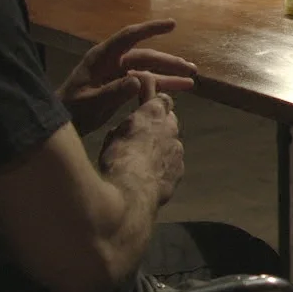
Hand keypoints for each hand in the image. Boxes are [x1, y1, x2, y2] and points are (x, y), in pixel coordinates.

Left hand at [59, 19, 196, 131]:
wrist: (58, 123)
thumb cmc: (70, 110)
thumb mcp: (90, 102)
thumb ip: (113, 92)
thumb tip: (140, 80)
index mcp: (102, 58)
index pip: (129, 37)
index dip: (150, 29)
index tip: (172, 24)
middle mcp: (113, 62)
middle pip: (145, 57)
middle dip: (168, 61)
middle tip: (191, 69)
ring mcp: (117, 74)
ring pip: (148, 71)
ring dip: (169, 75)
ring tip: (191, 80)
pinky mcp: (121, 88)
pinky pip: (145, 84)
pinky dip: (160, 87)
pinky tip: (177, 91)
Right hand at [99, 92, 183, 206]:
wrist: (130, 192)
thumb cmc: (116, 159)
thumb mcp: (114, 135)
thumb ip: (128, 126)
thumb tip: (127, 127)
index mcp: (153, 113)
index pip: (163, 99)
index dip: (156, 104)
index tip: (148, 108)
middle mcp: (171, 127)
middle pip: (170, 121)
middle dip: (160, 126)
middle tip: (144, 136)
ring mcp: (177, 150)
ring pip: (173, 143)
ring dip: (163, 148)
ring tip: (145, 161)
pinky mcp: (179, 170)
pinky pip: (173, 164)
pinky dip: (165, 166)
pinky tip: (151, 175)